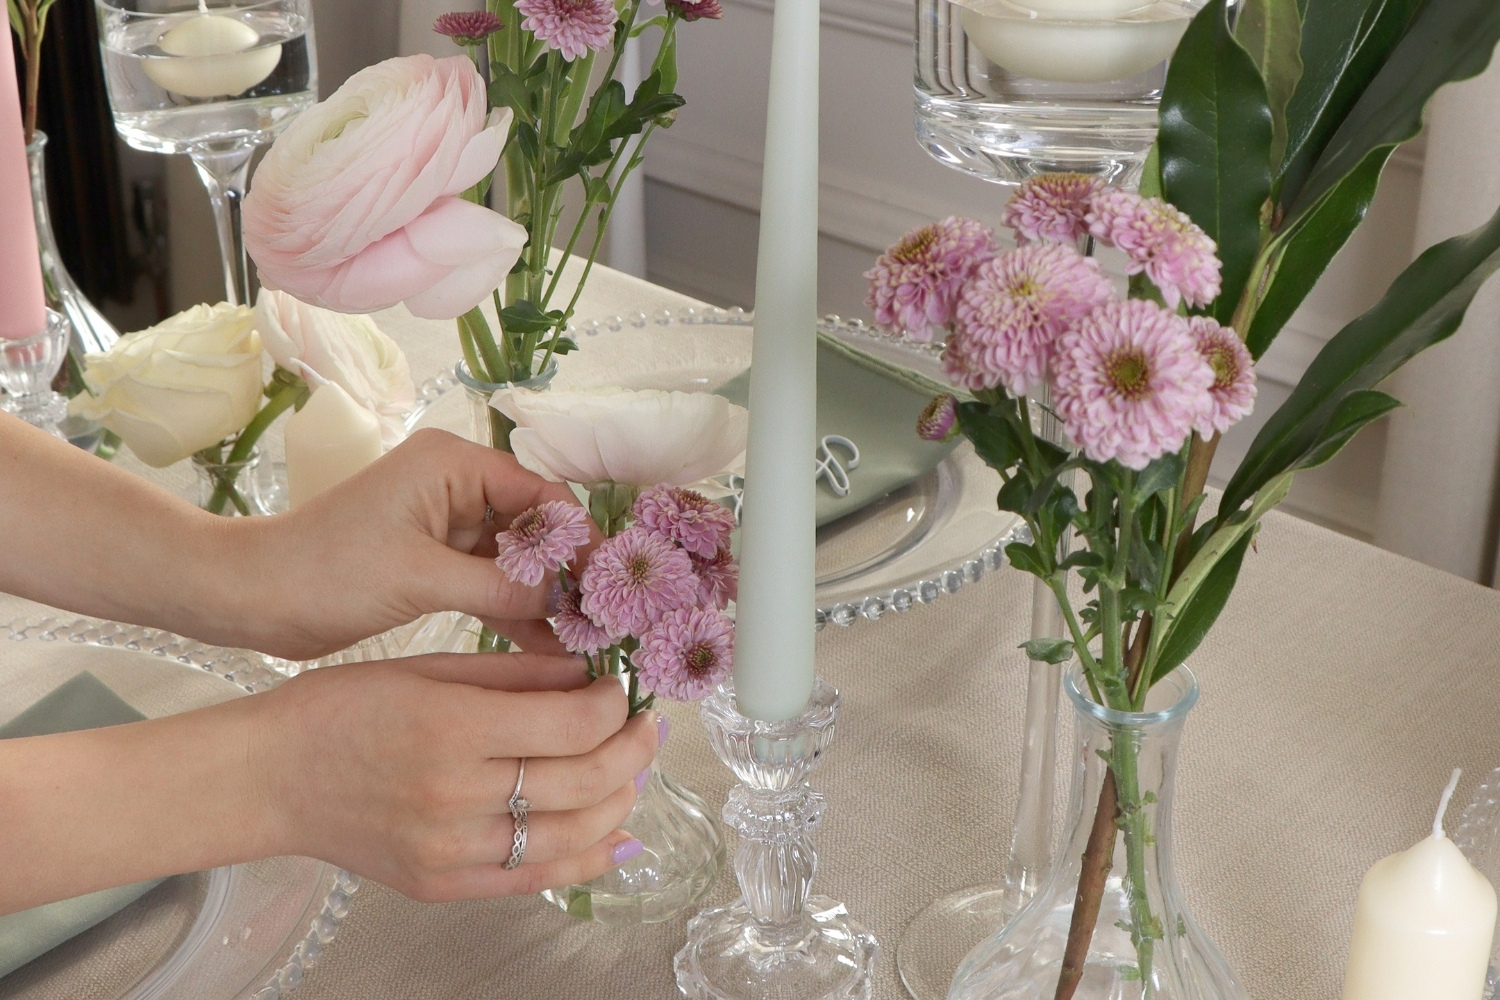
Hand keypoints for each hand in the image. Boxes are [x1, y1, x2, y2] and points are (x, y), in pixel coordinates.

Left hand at [236, 429, 595, 659]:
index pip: (541, 493)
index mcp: (453, 464)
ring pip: (517, 558)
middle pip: (535, 524)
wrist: (253, 596)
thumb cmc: (327, 571)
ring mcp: (446, 524)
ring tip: (586, 639)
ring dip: (546, 596)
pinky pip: (491, 582)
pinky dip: (516, 611)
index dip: (579, 538)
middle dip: (568, 570)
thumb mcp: (422, 578)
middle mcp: (456, 485)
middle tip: (606, 618)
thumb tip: (568, 599)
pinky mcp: (434, 560)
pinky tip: (549, 647)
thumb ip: (501, 587)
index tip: (610, 584)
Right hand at [254, 652, 659, 901]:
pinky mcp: (445, 885)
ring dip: (621, 799)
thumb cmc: (343, 708)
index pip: (575, 724)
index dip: (617, 705)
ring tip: (630, 771)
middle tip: (646, 725)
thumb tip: (590, 677)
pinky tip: (617, 835)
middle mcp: (458, 793)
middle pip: (587, 779)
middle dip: (634, 748)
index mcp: (453, 726)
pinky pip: (537, 878)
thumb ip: (517, 673)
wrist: (269, 778)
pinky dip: (588, 859)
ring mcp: (452, 849)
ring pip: (574, 832)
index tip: (621, 689)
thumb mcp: (430, 666)